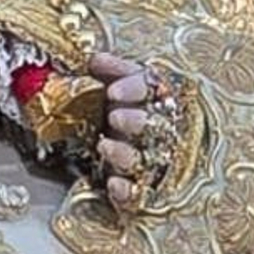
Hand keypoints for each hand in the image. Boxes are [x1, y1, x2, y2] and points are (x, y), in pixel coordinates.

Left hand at [89, 50, 150, 208]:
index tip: (113, 92)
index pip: (154, 88)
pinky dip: (126, 190)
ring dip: (125, 153)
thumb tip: (95, 59)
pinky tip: (113, 184)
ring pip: (145, 160)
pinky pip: (138, 193)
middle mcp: (158, 130)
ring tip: (104, 146)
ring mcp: (151, 161)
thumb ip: (114, 71)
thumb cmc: (132, 110)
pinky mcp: (141, 190)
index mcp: (157, 99)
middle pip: (155, 126)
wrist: (136, 155)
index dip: (135, 89)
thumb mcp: (125, 84)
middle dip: (136, 121)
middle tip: (114, 117)